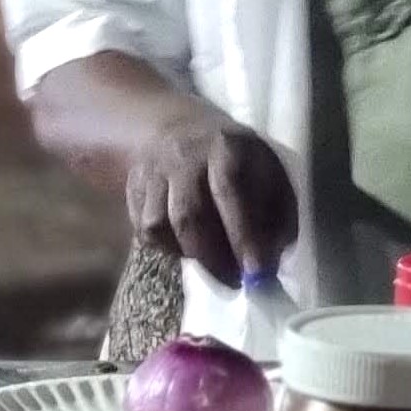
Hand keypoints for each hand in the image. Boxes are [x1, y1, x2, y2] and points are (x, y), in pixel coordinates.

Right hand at [125, 100, 297, 282]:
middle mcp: (183, 158)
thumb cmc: (234, 157)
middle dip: (214, 259)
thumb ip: (277, 211)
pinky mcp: (133, 189)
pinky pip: (143, 230)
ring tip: (210, 260)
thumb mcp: (267, 168)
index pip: (230, 192)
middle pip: (189, 216)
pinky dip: (165, 247)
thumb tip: (273, 261)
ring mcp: (153, 173)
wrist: (178, 127)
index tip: (258, 272)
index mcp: (225, 147)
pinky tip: (185, 245)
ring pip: (158, 225)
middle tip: (234, 284)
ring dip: (187, 253)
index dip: (243, 235)